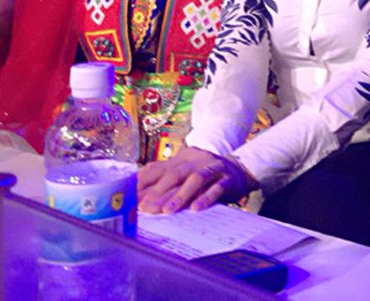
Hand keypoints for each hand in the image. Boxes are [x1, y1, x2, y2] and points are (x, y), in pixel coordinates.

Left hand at [137, 146, 254, 213]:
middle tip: (145, 208)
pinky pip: (217, 188)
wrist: (239, 168)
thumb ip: (164, 178)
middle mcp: (196, 161)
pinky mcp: (228, 179)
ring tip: (167, 211)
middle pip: (175, 174)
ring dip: (181, 195)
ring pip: (196, 179)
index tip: (130, 198)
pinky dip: (206, 197)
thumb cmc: (205, 174)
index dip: (144, 182)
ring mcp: (213, 169)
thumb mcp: (185, 172)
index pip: (159, 169)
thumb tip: (136, 190)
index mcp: (182, 158)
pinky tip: (196, 208)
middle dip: (159, 192)